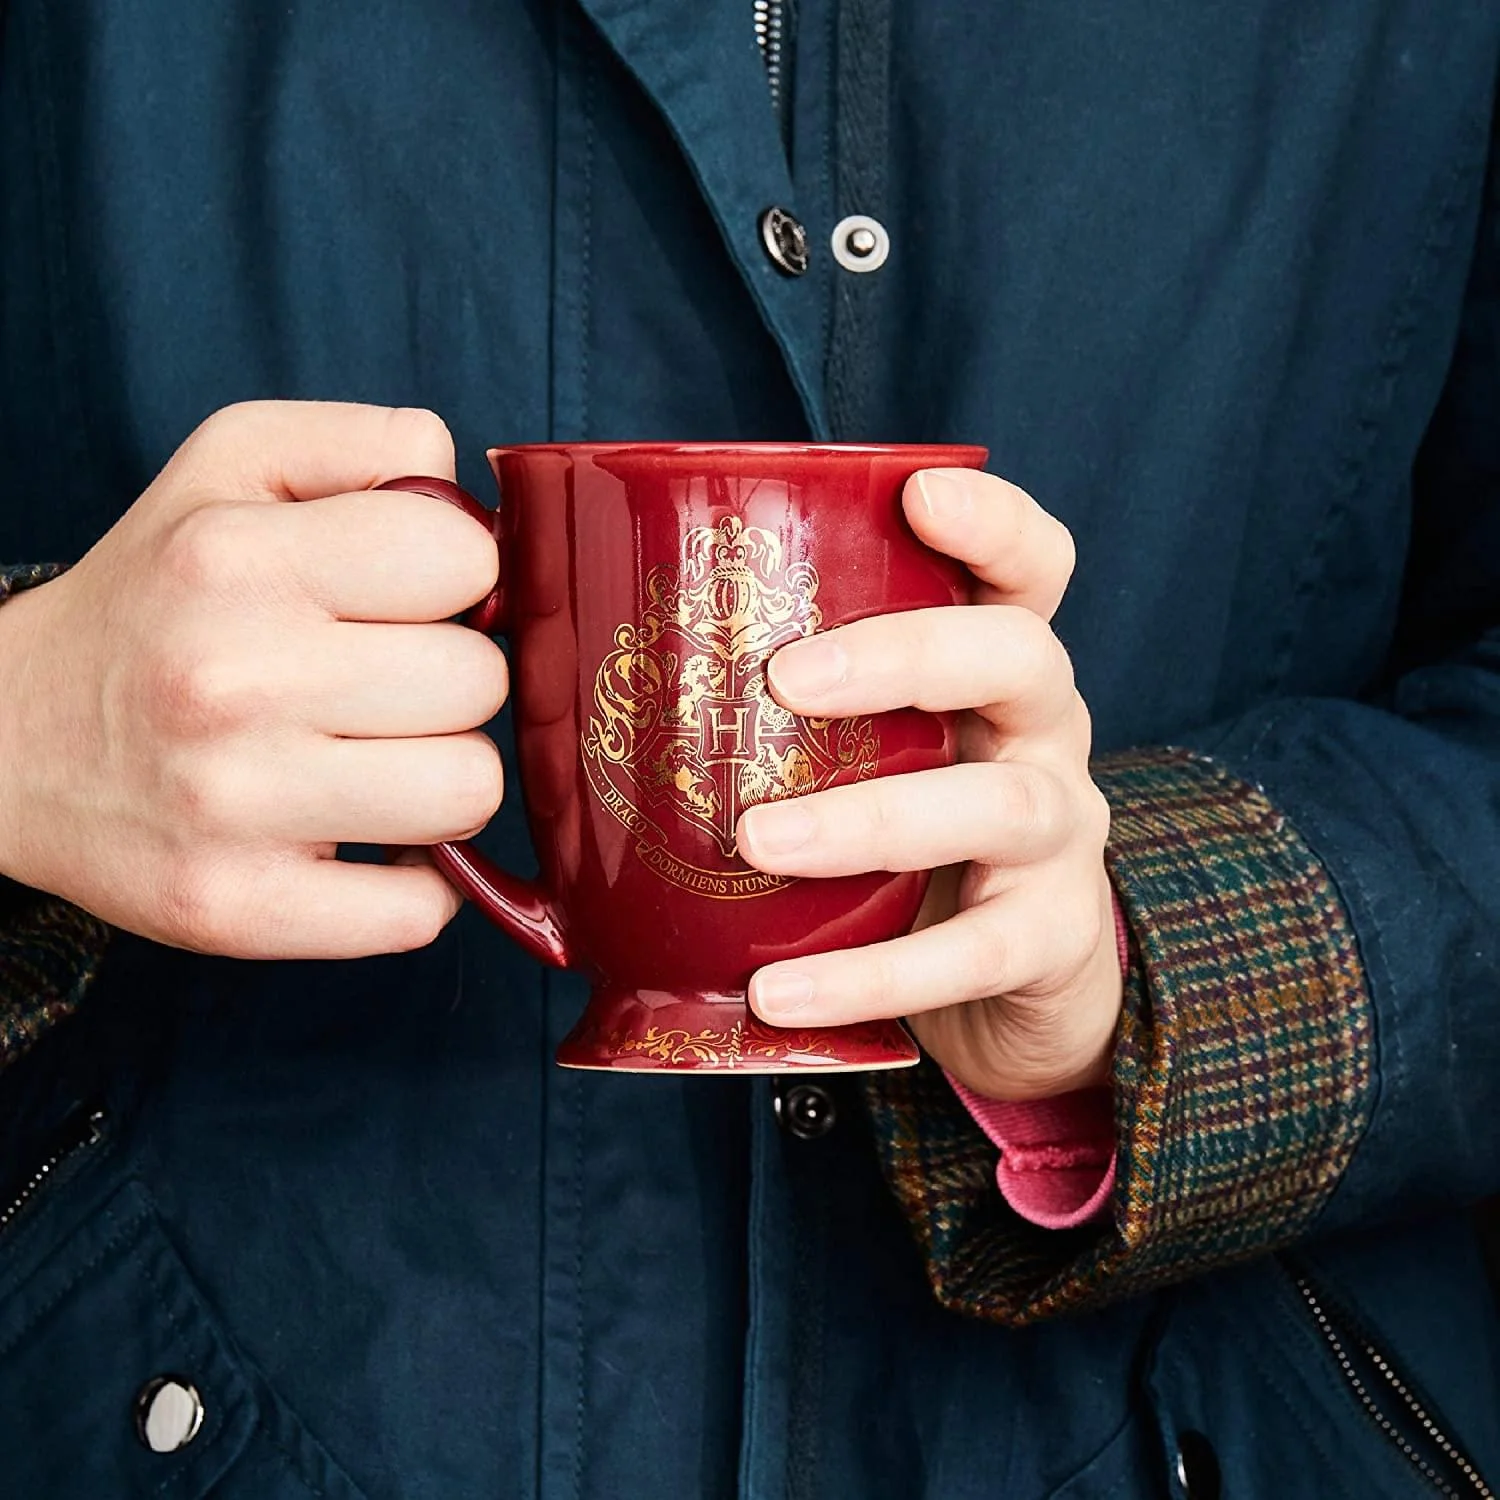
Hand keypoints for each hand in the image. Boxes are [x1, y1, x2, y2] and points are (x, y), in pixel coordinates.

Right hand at [0, 401, 506, 958]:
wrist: (6, 740)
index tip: (410, 598)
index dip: (456, 578)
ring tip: (374, 761)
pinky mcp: (239, 909)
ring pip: (468, 793)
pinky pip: (418, 914)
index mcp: (237, 557)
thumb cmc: (154, 598)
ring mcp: (235, 805)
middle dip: (450, 682)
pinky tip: (362, 840)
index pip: (461, 558)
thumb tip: (479, 500)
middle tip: (384, 687)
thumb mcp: (230, 467)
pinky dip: (413, 886)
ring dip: (440, 779)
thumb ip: (368, 444)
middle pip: (478, 684)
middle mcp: (231, 679)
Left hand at [738, 469, 1119, 1100]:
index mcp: (989, 669)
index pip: (1028, 568)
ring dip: (872, 817)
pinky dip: (871, 975)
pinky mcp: (1046, 942)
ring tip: (757, 843)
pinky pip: (971, 955)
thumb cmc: (892, 835)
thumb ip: (750, 699)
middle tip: (785, 680)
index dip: (993, 521)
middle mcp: (1041, 734)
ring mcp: (1057, 838)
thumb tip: (544, 640)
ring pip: (999, 804)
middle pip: (1020, 657)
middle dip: (906, 655)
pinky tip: (779, 992)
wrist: (1006, 983)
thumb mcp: (853, 749)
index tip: (919, 494)